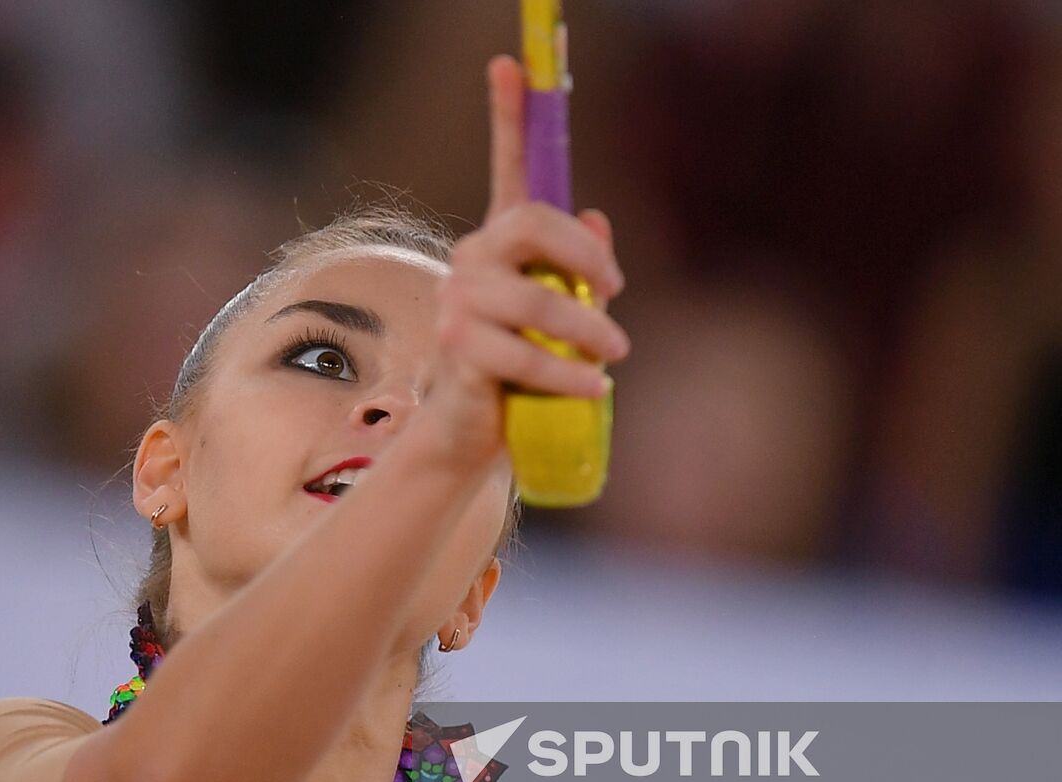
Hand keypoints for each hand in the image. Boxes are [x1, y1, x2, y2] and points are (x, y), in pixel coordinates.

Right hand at [418, 54, 630, 473]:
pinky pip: (523, 354)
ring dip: (586, 331)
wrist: (474, 428)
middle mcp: (471, 260)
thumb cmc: (522, 365)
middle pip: (530, 225)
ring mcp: (458, 302)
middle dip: (584, 258)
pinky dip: (568, 374)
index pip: (507, 170)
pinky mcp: (458, 349)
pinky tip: (593, 384)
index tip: (510, 62)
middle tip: (615, 292)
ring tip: (614, 354)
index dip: (508, 115)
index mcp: (501, 244)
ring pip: (533, 301)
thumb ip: (577, 266)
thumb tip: (595, 216)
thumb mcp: (559, 310)